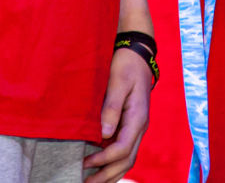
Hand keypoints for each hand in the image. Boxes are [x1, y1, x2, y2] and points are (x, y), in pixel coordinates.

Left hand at [82, 45, 152, 182]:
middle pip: (126, 160)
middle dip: (107, 175)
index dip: (103, 159)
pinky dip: (113, 162)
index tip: (85, 162)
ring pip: (127, 159)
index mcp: (138, 118)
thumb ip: (112, 107)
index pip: (122, 148)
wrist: (136, 54)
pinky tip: (99, 166)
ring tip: (92, 181)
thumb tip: (104, 133)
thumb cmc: (125, 65)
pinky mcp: (130, 125)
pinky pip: (124, 150)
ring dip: (111, 173)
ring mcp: (136, 127)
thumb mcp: (118, 82)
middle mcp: (139, 127)